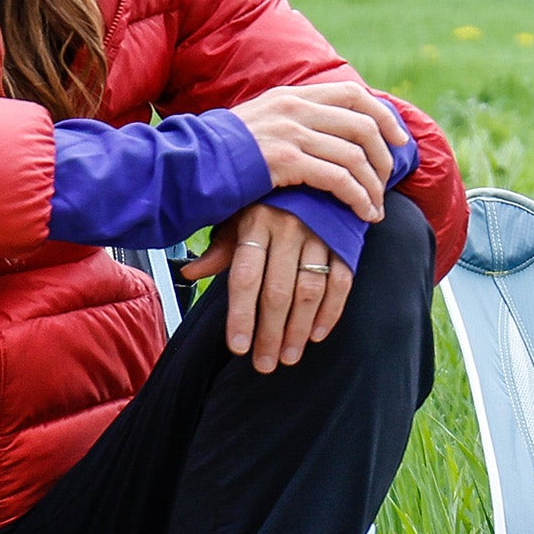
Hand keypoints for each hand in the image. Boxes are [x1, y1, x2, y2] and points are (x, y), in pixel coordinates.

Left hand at [184, 203, 351, 371]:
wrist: (317, 169)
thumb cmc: (269, 200)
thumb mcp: (239, 215)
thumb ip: (220, 248)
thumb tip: (189, 275)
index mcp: (256, 222)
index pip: (245, 277)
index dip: (241, 315)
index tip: (238, 347)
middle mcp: (288, 227)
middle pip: (277, 291)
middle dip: (270, 334)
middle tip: (265, 364)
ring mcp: (319, 234)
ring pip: (308, 291)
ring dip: (298, 330)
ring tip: (288, 357)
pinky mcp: (344, 241)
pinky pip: (340, 282)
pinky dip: (330, 312)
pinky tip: (317, 335)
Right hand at [231, 83, 407, 222]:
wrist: (186, 164)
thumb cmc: (218, 155)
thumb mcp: (257, 124)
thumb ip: (288, 122)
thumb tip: (319, 133)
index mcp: (291, 95)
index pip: (353, 93)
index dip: (384, 116)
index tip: (398, 139)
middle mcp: (294, 108)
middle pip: (362, 124)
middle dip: (385, 155)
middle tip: (389, 181)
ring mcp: (290, 132)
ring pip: (356, 154)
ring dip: (374, 185)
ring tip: (375, 208)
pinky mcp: (286, 161)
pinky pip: (339, 179)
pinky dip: (358, 198)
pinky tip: (363, 214)